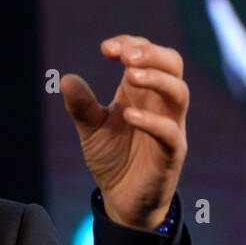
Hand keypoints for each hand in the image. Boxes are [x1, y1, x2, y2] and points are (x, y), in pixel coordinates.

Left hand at [60, 35, 187, 229]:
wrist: (123, 199)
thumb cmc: (113, 157)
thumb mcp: (91, 129)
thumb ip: (81, 106)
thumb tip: (66, 78)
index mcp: (141, 92)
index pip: (148, 55)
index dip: (131, 45)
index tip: (106, 48)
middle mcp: (159, 104)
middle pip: (172, 64)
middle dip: (151, 54)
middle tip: (125, 56)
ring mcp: (170, 126)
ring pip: (179, 92)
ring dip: (157, 79)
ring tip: (130, 75)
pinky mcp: (172, 153)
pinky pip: (171, 132)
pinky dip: (152, 121)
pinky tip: (129, 115)